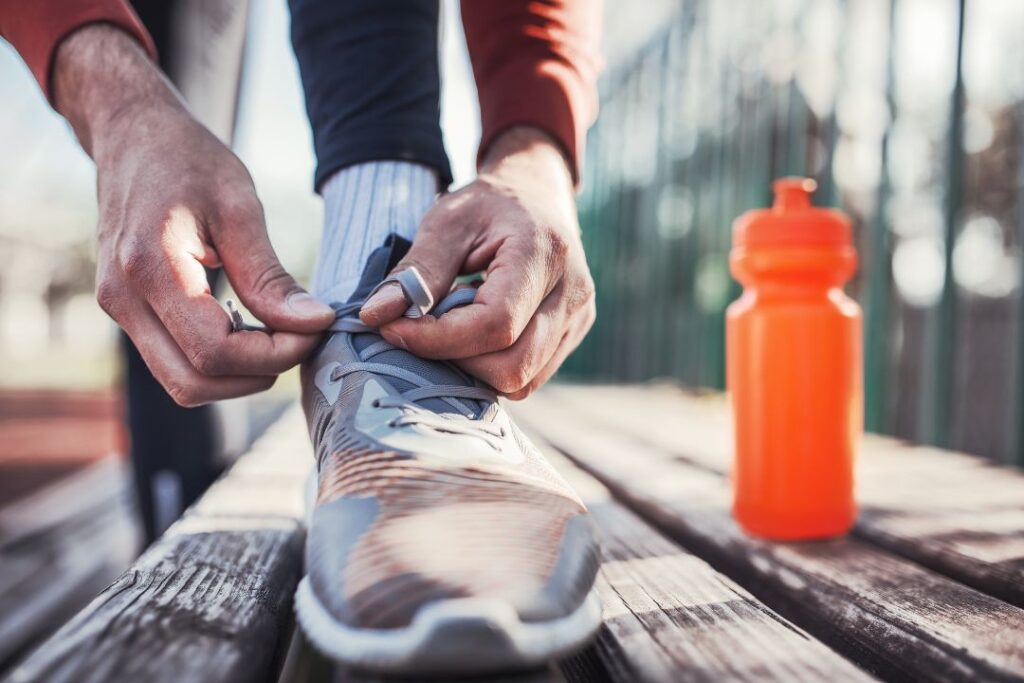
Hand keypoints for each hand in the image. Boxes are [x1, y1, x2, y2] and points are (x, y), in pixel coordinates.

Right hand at [55, 25, 334, 405]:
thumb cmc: (188, 160)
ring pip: (181, 383)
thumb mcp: (239, 206)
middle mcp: (123, 297)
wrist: (132, 134)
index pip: (215, 351)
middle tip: (301, 339)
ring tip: (279, 337)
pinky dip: (217, 363)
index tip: (315, 330)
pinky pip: (172, 362)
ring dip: (237, 376)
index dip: (274, 355)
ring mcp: (118, 308)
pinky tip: (251, 331)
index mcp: (150, 267)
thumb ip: (270, 275)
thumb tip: (314, 323)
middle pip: (194, 382)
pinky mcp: (125, 310)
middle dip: (257, 373)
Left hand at [360, 126, 595, 398]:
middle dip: (456, 359)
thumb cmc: (489, 204)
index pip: (495, 323)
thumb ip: (415, 270)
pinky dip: (491, 368)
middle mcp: (572, 293)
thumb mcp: (447, 221)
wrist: (537, 194)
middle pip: (512, 365)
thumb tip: (374, 316)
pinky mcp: (573, 335)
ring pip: (521, 381)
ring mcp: (579, 319)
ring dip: (473, 368)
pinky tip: (472, 336)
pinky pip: (529, 377)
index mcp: (544, 253)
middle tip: (420, 331)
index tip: (393, 329)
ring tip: (449, 329)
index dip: (439, 338)